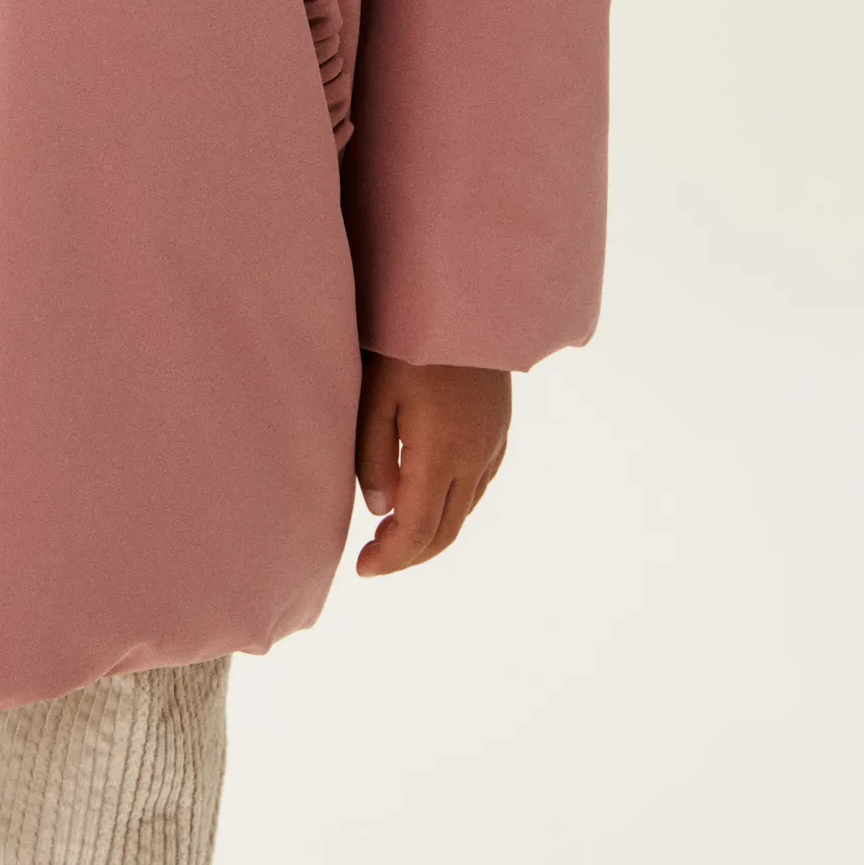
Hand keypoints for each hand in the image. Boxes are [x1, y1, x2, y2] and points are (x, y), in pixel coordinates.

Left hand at [353, 353, 509, 576]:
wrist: (465, 294)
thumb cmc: (407, 337)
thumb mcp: (375, 394)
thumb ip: (373, 456)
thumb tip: (380, 511)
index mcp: (441, 451)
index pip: (418, 529)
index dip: (391, 558)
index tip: (363, 569)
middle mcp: (475, 455)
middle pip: (446, 530)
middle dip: (409, 554)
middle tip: (373, 560)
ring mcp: (493, 442)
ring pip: (465, 510)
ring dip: (432, 532)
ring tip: (394, 536)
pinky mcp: (500, 428)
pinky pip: (479, 484)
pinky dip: (454, 506)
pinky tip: (431, 500)